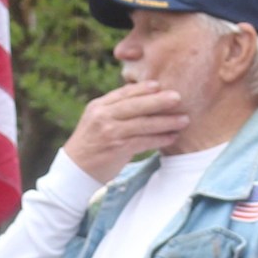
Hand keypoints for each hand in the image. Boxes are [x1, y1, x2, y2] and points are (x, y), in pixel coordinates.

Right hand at [62, 81, 191, 182]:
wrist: (74, 171)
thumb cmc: (90, 145)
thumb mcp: (96, 121)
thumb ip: (115, 110)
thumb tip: (144, 99)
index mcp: (98, 106)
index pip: (124, 92)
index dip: (143, 88)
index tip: (160, 85)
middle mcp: (103, 116)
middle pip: (136, 105)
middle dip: (159, 101)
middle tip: (178, 97)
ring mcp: (110, 132)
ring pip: (143, 123)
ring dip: (166, 122)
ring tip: (184, 120)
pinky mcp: (117, 148)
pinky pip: (144, 141)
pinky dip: (160, 139)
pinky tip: (172, 137)